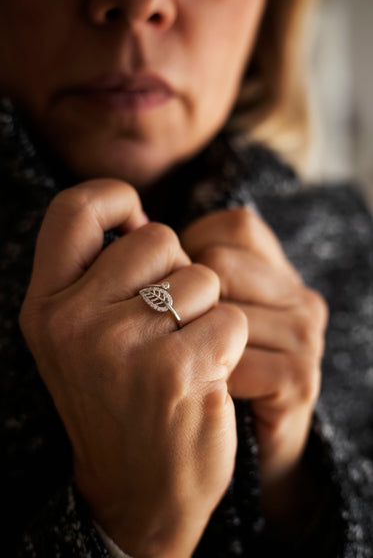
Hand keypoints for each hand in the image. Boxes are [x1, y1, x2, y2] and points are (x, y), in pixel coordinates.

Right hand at [19, 180, 247, 557]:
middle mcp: (73, 321)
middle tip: (165, 326)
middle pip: (158, 239)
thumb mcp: (80, 337)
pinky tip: (204, 377)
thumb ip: (98, 275)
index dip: (115, 201)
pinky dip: (228, 343)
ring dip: (206, 312)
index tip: (137, 227)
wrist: (137, 490)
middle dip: (177, 273)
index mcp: (46, 306)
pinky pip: (229, 317)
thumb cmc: (118, 400)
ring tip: (182, 355)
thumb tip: (141, 219)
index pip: (74, 209)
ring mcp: (121, 346)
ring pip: (202, 278)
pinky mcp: (175, 370)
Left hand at [181, 207, 327, 524]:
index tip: (177, 290)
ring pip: (222, 309)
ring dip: (191, 342)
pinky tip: (205, 390)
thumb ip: (184, 268)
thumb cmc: (199, 371)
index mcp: (277, 272)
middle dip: (185, 301)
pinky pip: (231, 356)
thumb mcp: (196, 310)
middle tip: (176, 337)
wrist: (226, 449)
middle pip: (220, 264)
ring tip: (190, 367)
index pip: (235, 225)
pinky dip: (207, 376)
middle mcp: (298, 297)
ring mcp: (304, 336)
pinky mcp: (299, 378)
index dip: (192, 249)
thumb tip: (136, 231)